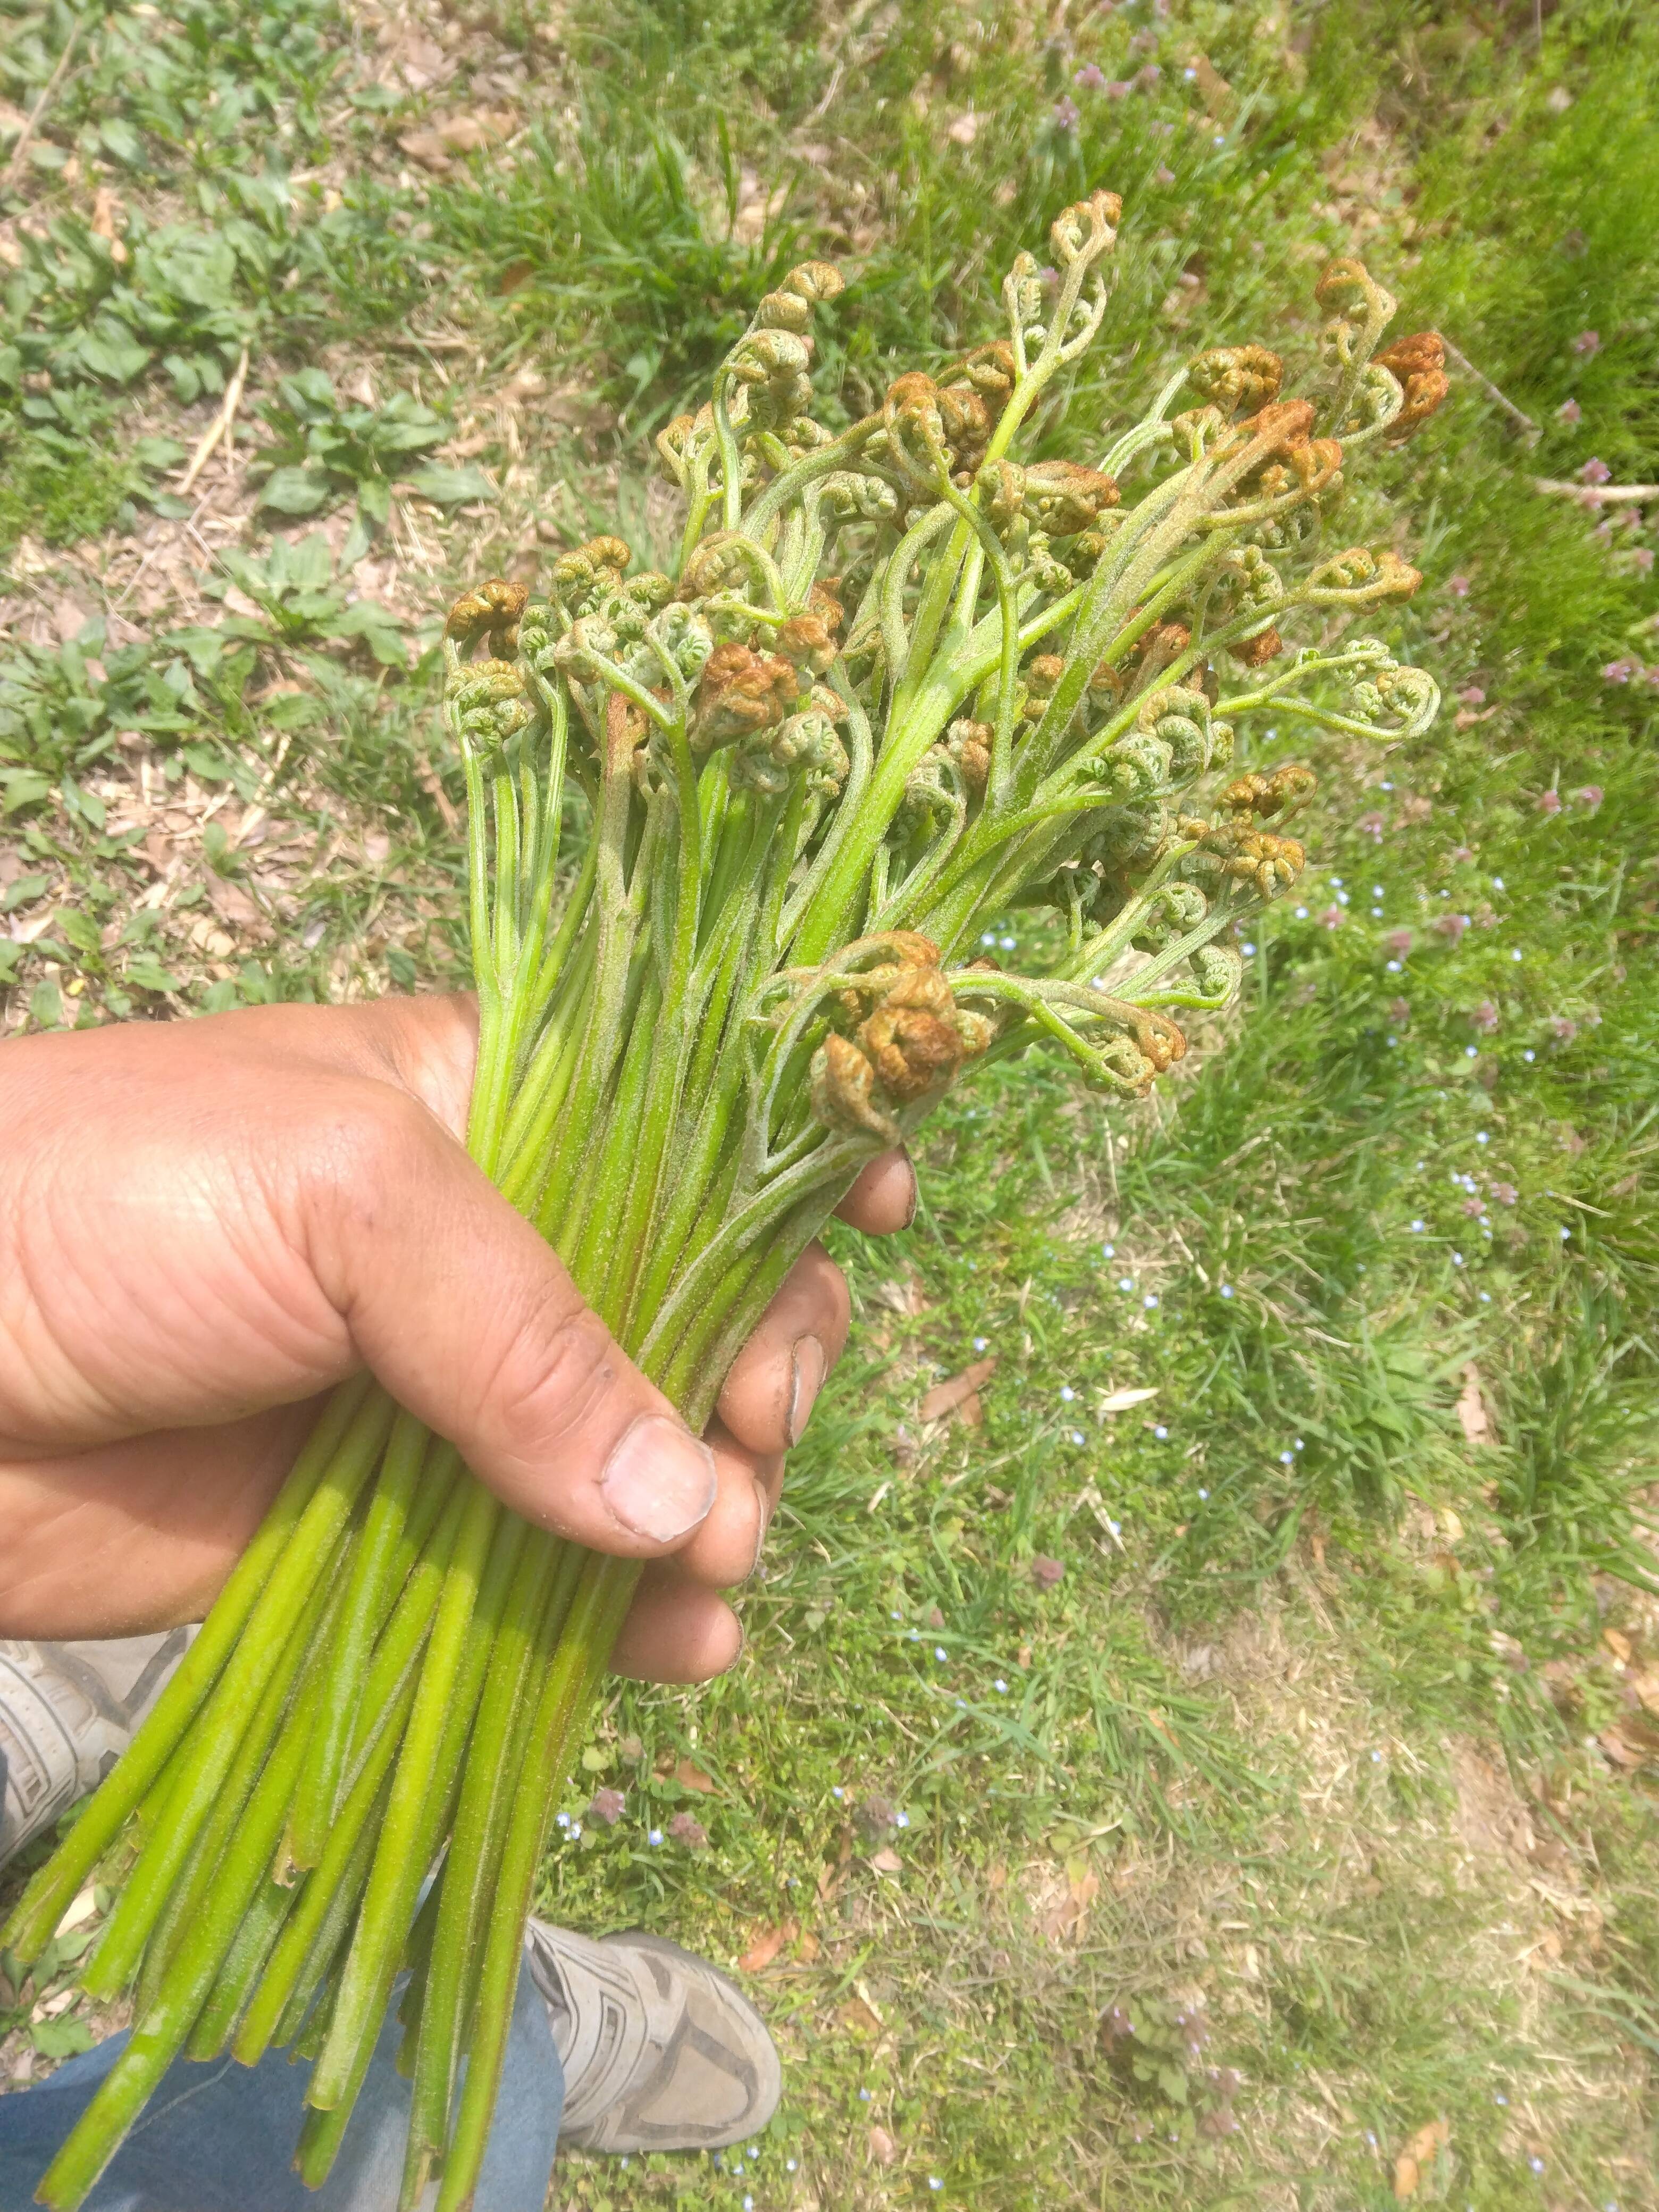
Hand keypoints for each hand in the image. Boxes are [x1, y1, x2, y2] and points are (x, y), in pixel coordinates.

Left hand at [0, 997, 912, 1679]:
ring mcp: (450, 1399)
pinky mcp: (397, 1530)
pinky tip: (679, 1648)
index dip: (796, 1160)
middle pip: (701, 1306)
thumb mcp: (346, 1192)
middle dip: (758, 1372)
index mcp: (499, 1108)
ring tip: (706, 1566)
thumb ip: (529, 1333)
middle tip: (742, 1438)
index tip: (874, 1217)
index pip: (692, 1121)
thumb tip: (681, 1502)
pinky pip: (552, 1579)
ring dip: (708, 1514)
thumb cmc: (116, 1199)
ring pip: (641, 1459)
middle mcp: (496, 1249)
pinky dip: (628, 1621)